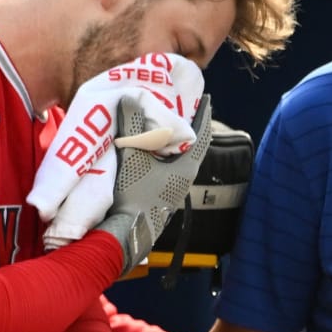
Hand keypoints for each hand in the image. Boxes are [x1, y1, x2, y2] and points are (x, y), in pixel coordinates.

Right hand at [94, 93, 213, 276]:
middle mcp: (183, 181)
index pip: (202, 136)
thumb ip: (132, 125)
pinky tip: (145, 154)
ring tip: (158, 128)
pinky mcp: (157, 201)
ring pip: (174, 161)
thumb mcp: (132, 155)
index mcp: (186, 169)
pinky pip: (162, 172)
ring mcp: (171, 193)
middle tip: (176, 109)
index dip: (204, 115)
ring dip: (168, 145)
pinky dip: (157, 158)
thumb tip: (131, 96)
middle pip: (188, 148)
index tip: (207, 99)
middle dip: (183, 128)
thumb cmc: (134, 194)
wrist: (125, 234)